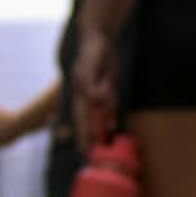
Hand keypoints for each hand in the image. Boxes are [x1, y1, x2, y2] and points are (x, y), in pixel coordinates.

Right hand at [72, 19, 119, 150]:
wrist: (98, 39)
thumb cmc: (91, 52)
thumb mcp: (90, 68)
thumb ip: (93, 86)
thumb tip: (97, 102)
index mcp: (81, 95)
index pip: (82, 121)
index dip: (84, 137)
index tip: (85, 153)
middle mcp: (88, 97)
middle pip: (90, 122)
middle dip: (92, 139)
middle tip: (92, 157)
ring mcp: (97, 93)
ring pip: (101, 114)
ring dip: (102, 128)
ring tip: (104, 146)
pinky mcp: (106, 87)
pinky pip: (109, 105)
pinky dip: (110, 114)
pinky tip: (113, 124)